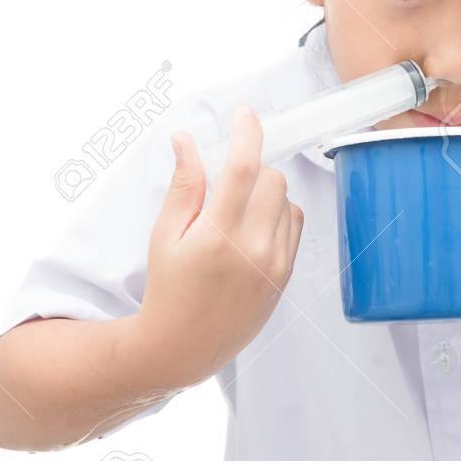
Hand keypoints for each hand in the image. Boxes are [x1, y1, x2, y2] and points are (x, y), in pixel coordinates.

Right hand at [133, 104, 303, 388]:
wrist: (184, 346)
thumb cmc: (168, 289)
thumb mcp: (165, 235)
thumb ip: (183, 185)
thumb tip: (185, 139)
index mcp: (218, 235)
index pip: (244, 168)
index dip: (247, 132)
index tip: (244, 113)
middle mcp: (254, 249)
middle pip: (273, 177)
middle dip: (252, 169)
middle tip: (227, 183)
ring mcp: (276, 264)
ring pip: (287, 199)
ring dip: (266, 193)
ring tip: (235, 214)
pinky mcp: (287, 275)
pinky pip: (294, 224)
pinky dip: (277, 215)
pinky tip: (251, 230)